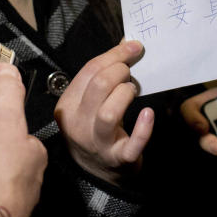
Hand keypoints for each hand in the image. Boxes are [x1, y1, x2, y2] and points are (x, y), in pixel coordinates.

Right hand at [54, 39, 153, 184]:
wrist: (97, 172)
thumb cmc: (94, 128)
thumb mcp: (88, 102)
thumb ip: (101, 75)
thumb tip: (125, 44)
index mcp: (68, 106)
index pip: (88, 71)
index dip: (114, 55)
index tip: (133, 47)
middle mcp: (78, 125)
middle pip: (99, 87)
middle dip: (120, 70)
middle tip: (130, 72)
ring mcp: (97, 143)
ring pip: (109, 113)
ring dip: (126, 94)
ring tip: (133, 90)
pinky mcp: (119, 158)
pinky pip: (132, 143)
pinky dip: (143, 128)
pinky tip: (149, 114)